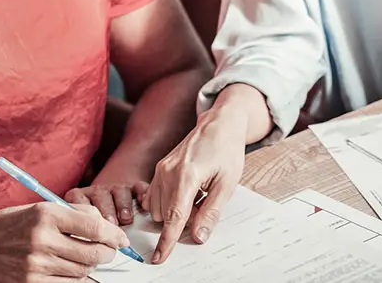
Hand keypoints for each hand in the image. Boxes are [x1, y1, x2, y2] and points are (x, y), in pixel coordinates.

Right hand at [0, 201, 128, 281]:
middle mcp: (42, 239)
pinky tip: (76, 272)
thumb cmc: (9, 225)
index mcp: (46, 215)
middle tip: (110, 250)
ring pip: (81, 271)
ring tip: (88, 258)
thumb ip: (71, 213)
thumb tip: (102, 221)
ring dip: (91, 266)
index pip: (92, 225)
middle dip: (107, 252)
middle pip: (91, 252)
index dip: (113, 233)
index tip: (121, 237)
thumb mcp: (39, 208)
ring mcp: (36, 265)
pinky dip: (77, 280)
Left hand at [64, 182, 148, 227]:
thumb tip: (83, 257)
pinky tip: (142, 201)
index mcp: (81, 198)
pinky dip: (141, 193)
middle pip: (101, 198)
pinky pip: (138, 187)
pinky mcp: (133, 186)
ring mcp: (116, 187)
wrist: (111, 196)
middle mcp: (98, 191)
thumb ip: (80, 234)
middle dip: (106, 213)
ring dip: (122, 206)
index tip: (91, 231)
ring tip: (125, 218)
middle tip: (110, 226)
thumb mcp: (81, 224)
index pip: (81, 204)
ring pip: (119, 192)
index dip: (88, 218)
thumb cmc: (94, 219)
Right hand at [143, 107, 246, 262]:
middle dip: (182, 219)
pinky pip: (155, 196)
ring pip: (158, 208)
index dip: (167, 241)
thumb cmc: (226, 149)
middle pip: (166, 215)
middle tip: (204, 202)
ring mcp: (161, 168)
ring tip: (197, 194)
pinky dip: (168, 201)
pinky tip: (186, 190)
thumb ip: (211, 212)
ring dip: (174, 211)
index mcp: (187, 175)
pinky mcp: (159, 167)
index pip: (174, 217)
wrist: (219, 124)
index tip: (158, 258)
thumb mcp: (227, 183)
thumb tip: (198, 237)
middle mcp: (168, 171)